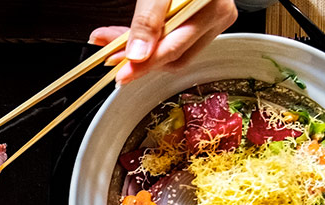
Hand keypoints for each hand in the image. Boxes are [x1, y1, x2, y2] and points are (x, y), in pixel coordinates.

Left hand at [89, 0, 237, 84]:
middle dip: (137, 58)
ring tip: (112, 42)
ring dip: (139, 51)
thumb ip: (148, 19)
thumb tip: (138, 55)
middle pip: (172, 54)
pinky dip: (148, 40)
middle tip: (108, 55)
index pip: (174, 49)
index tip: (121, 75)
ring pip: (171, 50)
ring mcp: (211, 21)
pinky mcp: (202, 21)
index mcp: (212, 8)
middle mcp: (216, 17)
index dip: (144, 66)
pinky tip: (127, 38)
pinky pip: (173, 40)